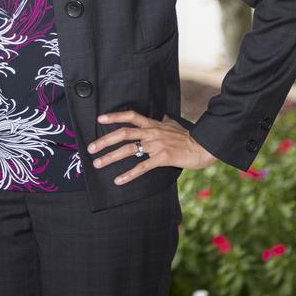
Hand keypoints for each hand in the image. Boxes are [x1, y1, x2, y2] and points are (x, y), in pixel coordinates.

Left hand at [88, 110, 217, 184]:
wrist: (204, 146)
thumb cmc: (189, 137)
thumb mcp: (173, 125)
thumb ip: (163, 122)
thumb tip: (161, 116)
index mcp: (153, 124)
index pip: (131, 116)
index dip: (115, 116)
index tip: (99, 118)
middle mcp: (152, 133)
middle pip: (123, 133)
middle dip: (105, 140)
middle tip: (91, 148)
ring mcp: (156, 145)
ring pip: (129, 149)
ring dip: (111, 157)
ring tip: (98, 163)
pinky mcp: (162, 158)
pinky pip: (142, 167)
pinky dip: (129, 174)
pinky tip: (119, 180)